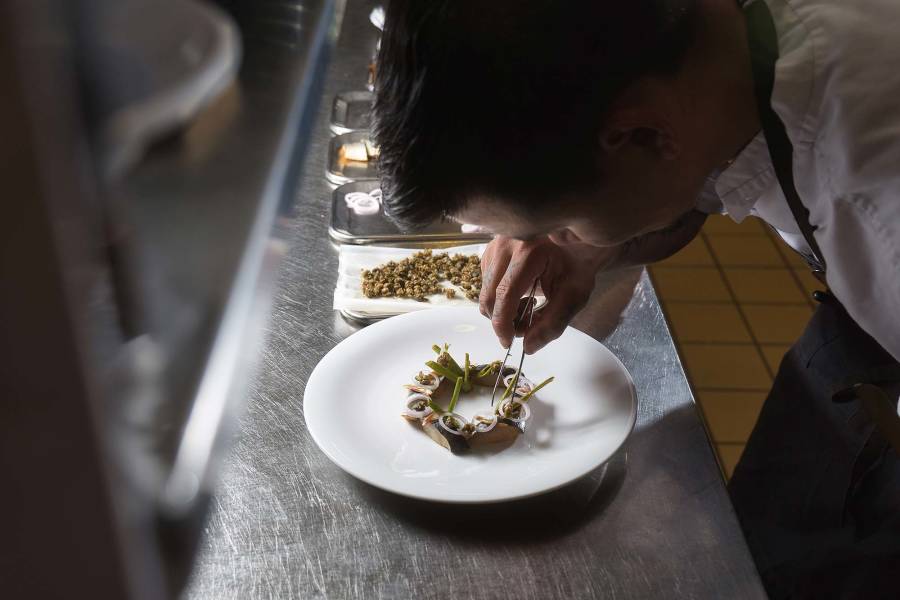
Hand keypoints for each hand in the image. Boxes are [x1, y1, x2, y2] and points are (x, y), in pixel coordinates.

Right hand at [479, 236, 618, 353]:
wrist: (575, 241)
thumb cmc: (578, 267)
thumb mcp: (573, 297)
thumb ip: (552, 324)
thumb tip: (527, 347)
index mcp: (530, 252)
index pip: (505, 294)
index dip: (503, 323)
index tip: (509, 342)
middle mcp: (507, 244)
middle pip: (489, 295)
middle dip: (502, 319)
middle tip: (524, 326)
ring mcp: (495, 245)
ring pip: (485, 292)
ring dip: (501, 309)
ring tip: (527, 305)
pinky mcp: (490, 251)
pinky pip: (486, 284)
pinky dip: (499, 297)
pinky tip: (520, 292)